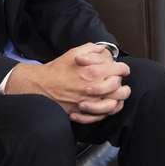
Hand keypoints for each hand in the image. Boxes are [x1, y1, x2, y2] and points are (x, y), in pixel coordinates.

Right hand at [5, 43, 130, 122]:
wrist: (41, 85)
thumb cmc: (57, 69)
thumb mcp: (74, 53)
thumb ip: (91, 49)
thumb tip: (103, 49)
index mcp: (94, 72)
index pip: (119, 70)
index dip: (123, 69)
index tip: (123, 69)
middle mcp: (94, 88)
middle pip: (120, 89)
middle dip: (123, 85)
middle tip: (121, 83)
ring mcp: (89, 102)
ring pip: (114, 105)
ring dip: (118, 99)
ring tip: (117, 96)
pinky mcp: (83, 112)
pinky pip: (101, 116)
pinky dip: (106, 111)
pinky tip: (106, 106)